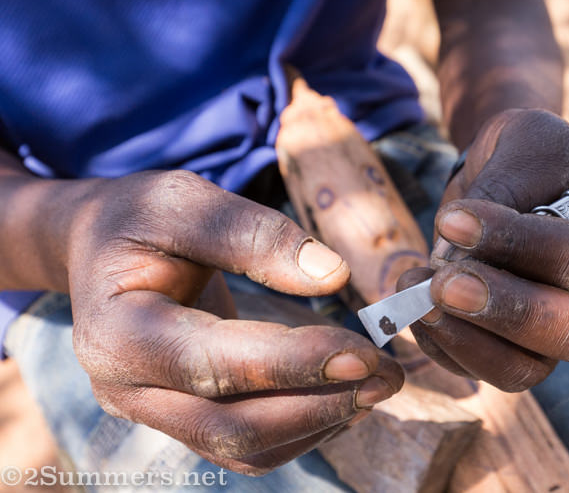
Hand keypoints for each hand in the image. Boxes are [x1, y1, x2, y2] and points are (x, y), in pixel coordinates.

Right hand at [65, 170, 402, 473]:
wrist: (99, 247)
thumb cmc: (140, 219)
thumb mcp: (183, 201)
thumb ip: (253, 235)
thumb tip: (331, 276)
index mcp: (117, 332)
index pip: (212, 364)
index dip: (291, 364)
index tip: (362, 352)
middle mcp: (128, 389)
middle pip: (229, 427)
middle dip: (318, 406)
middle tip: (389, 376)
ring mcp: (153, 412)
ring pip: (243, 447)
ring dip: (319, 423)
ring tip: (380, 384)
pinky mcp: (182, 417)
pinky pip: (246, 444)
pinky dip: (302, 428)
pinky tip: (345, 394)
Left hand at [398, 109, 568, 390]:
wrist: (507, 173)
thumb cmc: (529, 155)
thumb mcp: (527, 146)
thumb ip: (504, 193)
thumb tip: (459, 254)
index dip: (519, 245)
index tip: (454, 219)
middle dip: (504, 311)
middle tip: (441, 283)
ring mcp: (564, 335)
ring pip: (528, 370)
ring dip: (465, 337)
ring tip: (415, 290)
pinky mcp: (519, 354)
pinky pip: (484, 372)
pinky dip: (443, 344)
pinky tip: (413, 303)